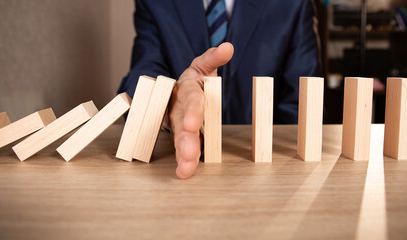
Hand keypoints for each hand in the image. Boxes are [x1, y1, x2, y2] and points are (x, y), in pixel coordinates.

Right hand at [169, 42, 233, 178]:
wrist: (179, 89)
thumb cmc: (195, 79)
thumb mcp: (204, 64)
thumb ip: (213, 57)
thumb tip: (228, 47)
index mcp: (186, 88)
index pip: (191, 99)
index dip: (192, 112)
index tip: (193, 124)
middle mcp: (179, 107)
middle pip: (181, 124)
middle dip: (185, 140)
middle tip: (189, 155)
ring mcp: (178, 123)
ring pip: (178, 139)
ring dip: (182, 154)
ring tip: (185, 170)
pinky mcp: (181, 135)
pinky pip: (181, 148)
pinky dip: (183, 160)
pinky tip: (184, 172)